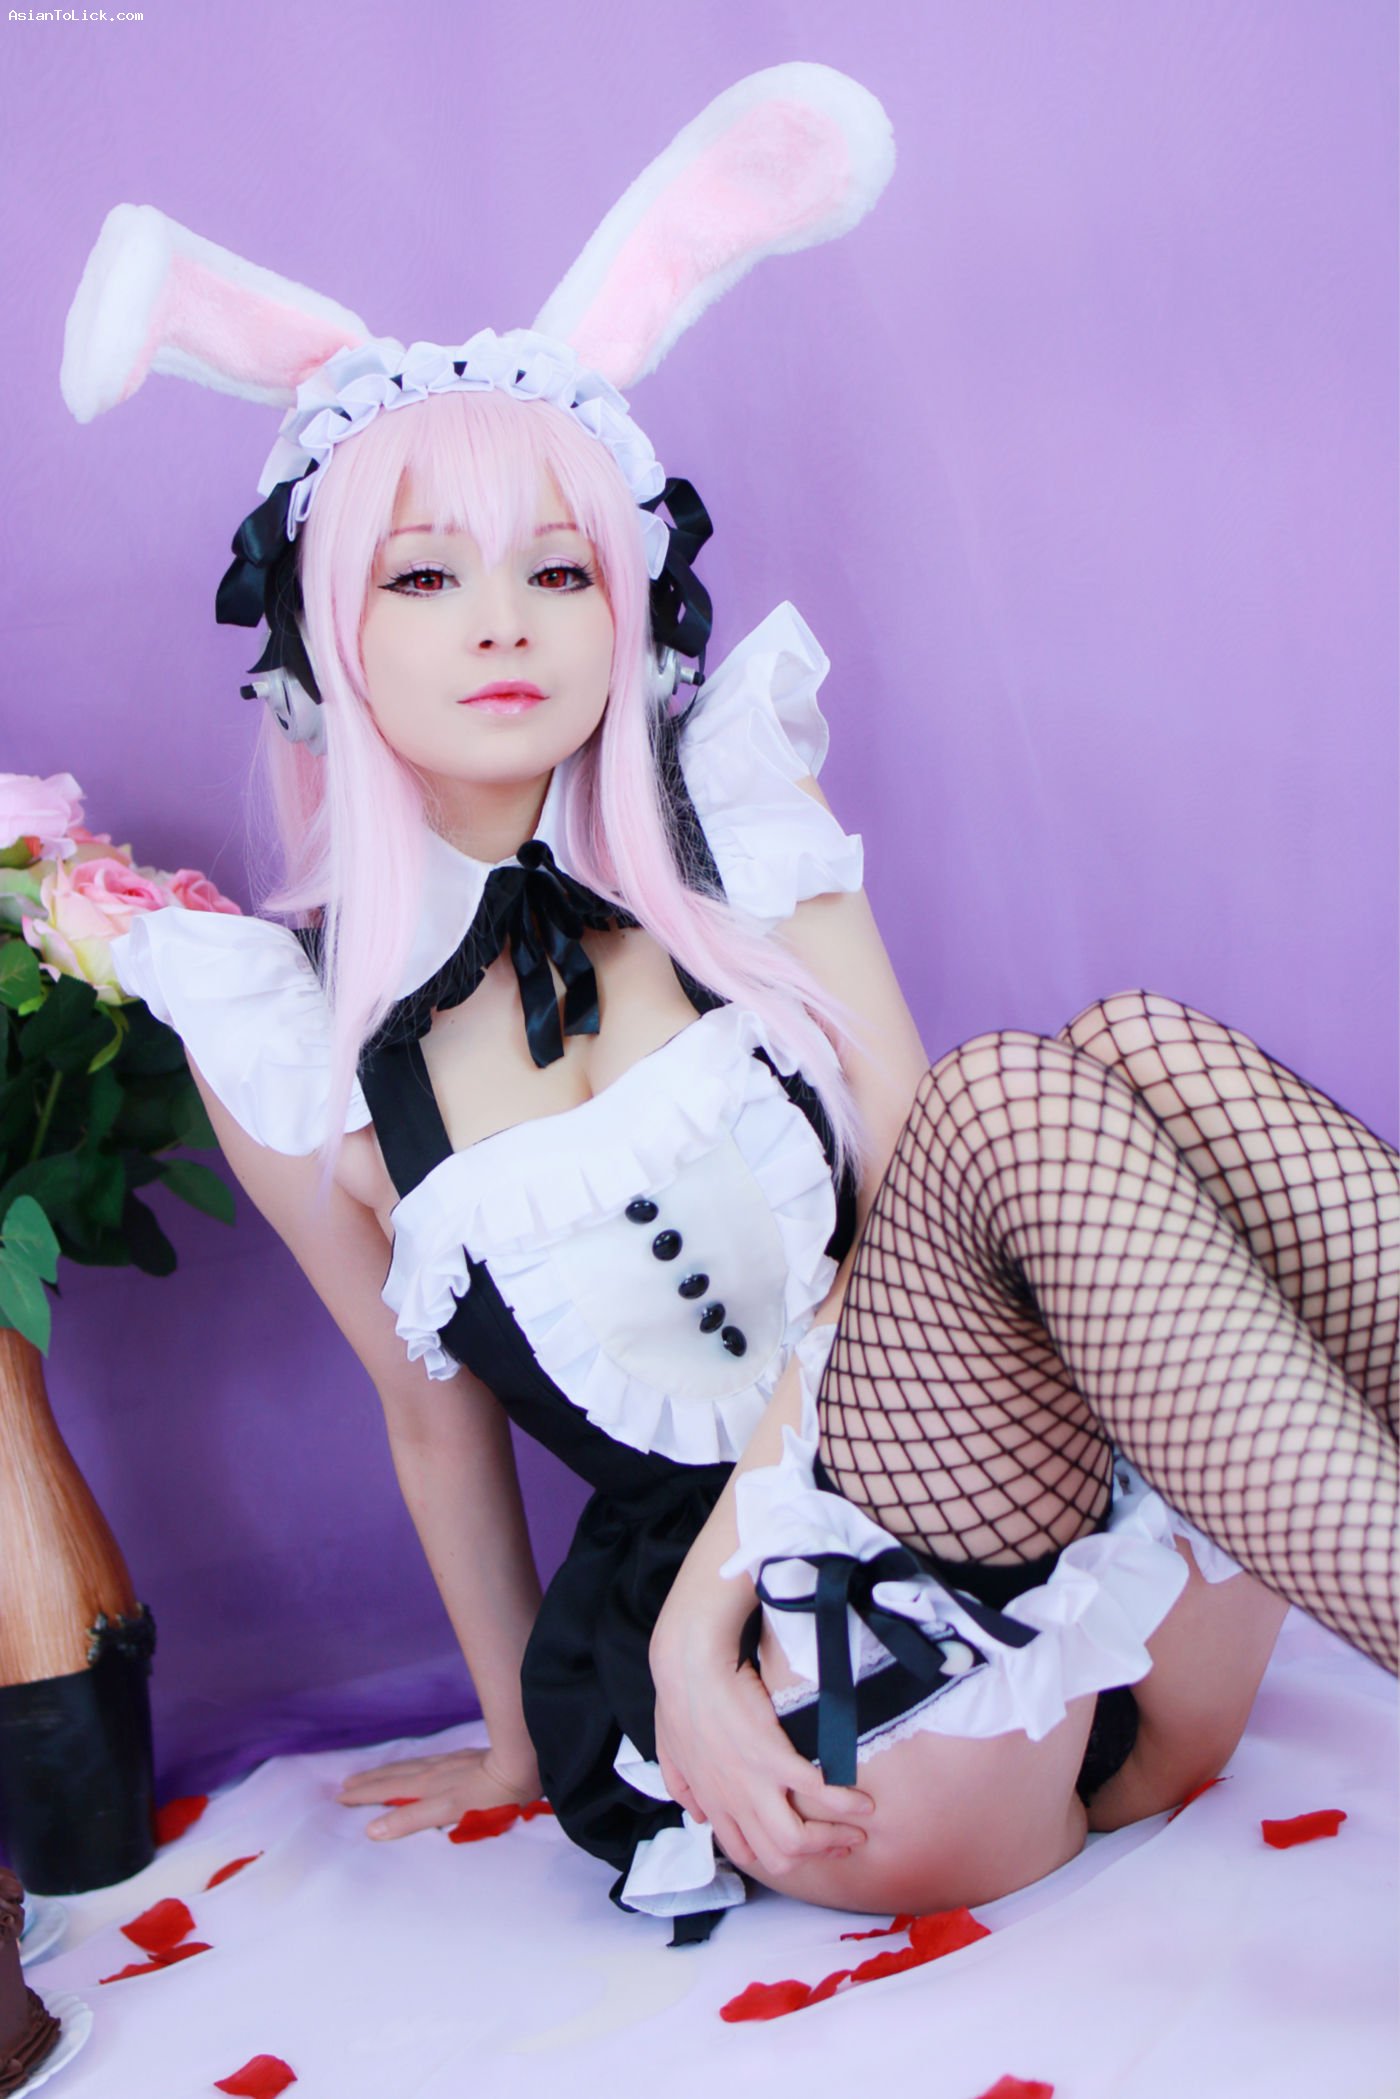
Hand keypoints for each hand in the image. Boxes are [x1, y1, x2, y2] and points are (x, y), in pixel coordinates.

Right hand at [336, 1745, 541, 1840]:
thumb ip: (411, 1820)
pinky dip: (409, 1765)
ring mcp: (449, 1763)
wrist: (521, 1765)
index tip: (340, 1797)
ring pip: (408, 1767)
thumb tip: (372, 1829)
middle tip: (345, 1784)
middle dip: (369, 1781)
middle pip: (394, 1776)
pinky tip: (415, 1766)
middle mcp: (434, 1772)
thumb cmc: (489, 1797)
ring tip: (369, 1774)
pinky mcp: (465, 1758)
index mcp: (427, 1786)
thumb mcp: (447, 1812)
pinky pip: (425, 1761)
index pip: (387, 1790)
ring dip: (385, 1771)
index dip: (364, 1795)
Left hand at [652, 1642, 872, 1880]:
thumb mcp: (669, 1751)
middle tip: (837, 1846)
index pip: (744, 1851)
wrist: (689, 1668)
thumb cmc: (678, 1700)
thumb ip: (680, 1787)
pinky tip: (864, 1803)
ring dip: (831, 1841)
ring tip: (856, 1833)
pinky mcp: (775, 1759)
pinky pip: (817, 1793)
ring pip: (797, 1841)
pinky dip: (845, 1802)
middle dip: (811, 1857)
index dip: (773, 1856)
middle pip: (777, 1857)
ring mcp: (755, 1785)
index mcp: (712, 1801)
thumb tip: (698, 1814)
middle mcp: (734, 1803)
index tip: (795, 1849)